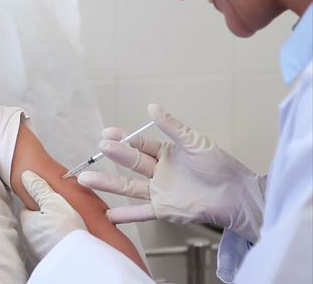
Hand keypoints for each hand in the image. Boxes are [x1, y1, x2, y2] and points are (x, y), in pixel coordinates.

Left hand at [20, 170, 86, 260]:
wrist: (80, 258)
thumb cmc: (66, 231)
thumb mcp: (53, 201)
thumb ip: (39, 188)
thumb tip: (27, 176)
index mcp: (28, 223)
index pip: (28, 207)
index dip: (41, 201)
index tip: (52, 199)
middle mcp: (31, 238)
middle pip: (38, 220)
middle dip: (49, 215)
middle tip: (64, 211)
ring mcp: (40, 249)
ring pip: (46, 232)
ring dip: (55, 227)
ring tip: (70, 223)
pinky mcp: (51, 256)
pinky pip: (54, 243)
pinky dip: (61, 238)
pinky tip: (71, 235)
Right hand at [77, 103, 265, 242]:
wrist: (237, 195)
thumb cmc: (221, 167)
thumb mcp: (195, 142)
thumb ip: (172, 127)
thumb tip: (152, 107)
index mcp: (165, 153)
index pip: (139, 144)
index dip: (124, 139)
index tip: (108, 134)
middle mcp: (158, 172)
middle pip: (131, 163)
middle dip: (115, 155)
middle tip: (100, 148)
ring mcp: (159, 191)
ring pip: (128, 187)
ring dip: (108, 183)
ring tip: (85, 179)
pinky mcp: (164, 210)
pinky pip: (141, 212)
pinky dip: (125, 215)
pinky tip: (108, 214)